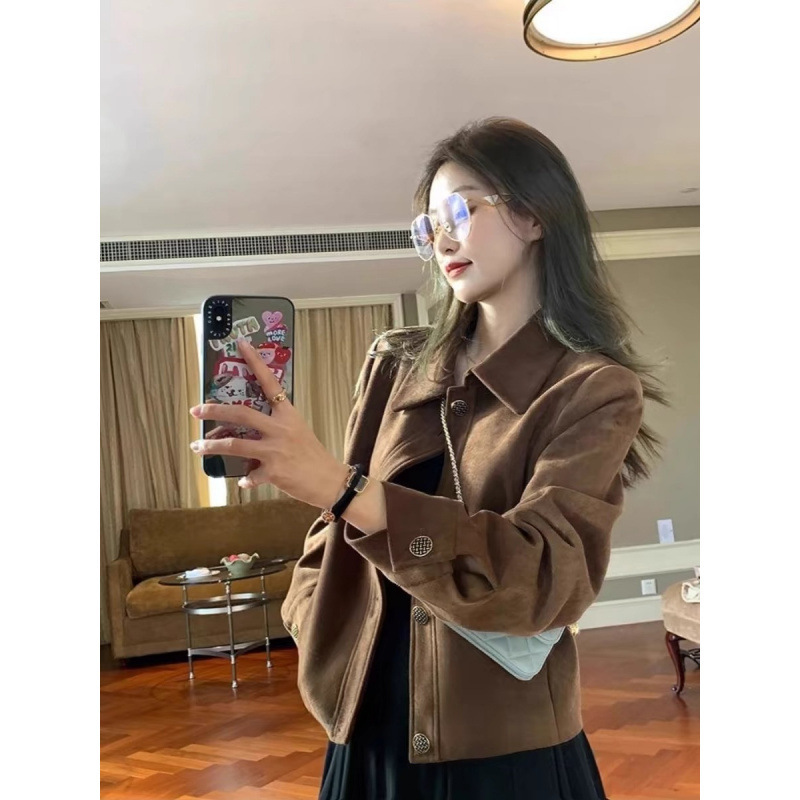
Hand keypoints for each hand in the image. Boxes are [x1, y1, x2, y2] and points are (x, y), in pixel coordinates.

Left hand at [189, 338, 349, 506]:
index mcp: (288, 415)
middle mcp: (280, 429)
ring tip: (198, 446)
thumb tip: (249, 429)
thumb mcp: (298, 431)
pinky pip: (249, 475)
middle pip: (241, 414)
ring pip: (234, 444)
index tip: (242, 345)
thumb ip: (276, 426)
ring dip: (212, 446)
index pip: (270, 383)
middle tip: (196, 410)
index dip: (255, 363)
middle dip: (214, 410)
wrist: (330, 481)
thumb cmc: (314, 456)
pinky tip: (244, 480)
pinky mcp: (273, 472)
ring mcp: (276, 450)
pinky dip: (245, 478)